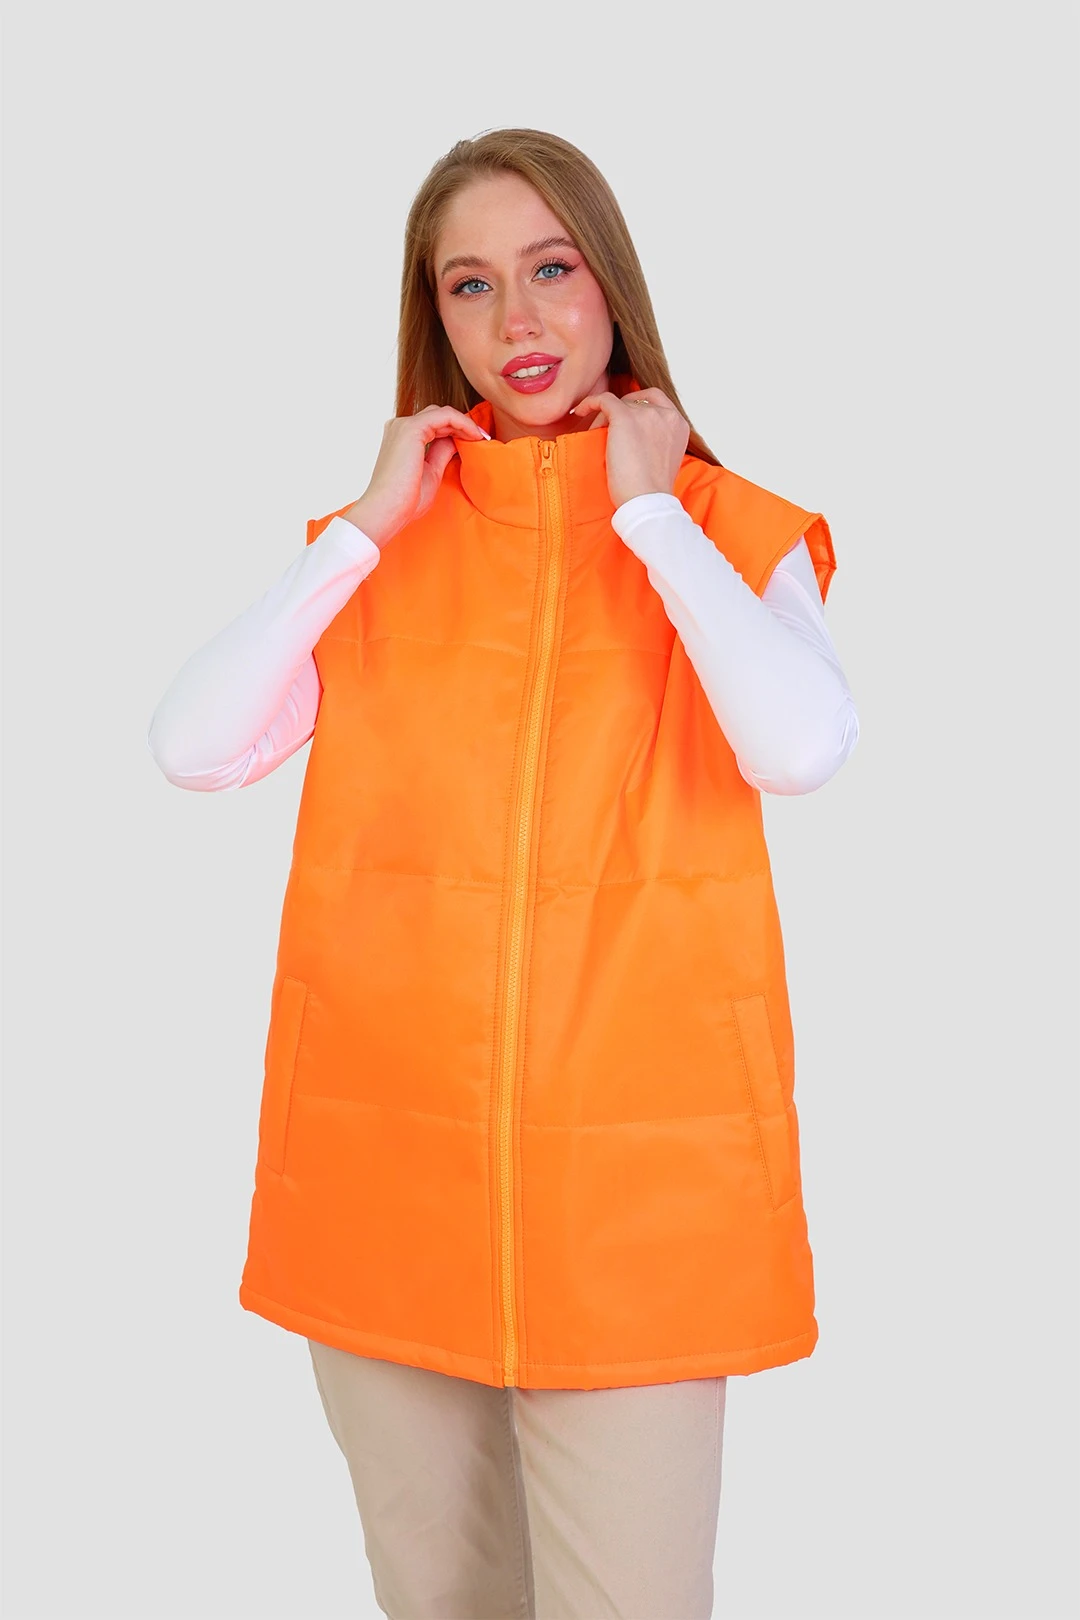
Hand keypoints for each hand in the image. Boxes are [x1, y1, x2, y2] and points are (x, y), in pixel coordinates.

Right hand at [344, 405, 488, 548]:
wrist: (386, 510)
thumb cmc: (405, 500)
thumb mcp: (431, 472)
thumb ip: (441, 453)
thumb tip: (455, 442)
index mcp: (402, 439)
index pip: (434, 425)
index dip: (457, 431)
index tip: (477, 443)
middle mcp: (400, 427)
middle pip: (438, 416)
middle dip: (462, 425)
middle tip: (482, 439)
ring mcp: (404, 425)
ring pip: (442, 413)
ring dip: (464, 423)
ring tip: (481, 437)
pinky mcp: (412, 428)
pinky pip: (444, 415)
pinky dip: (462, 422)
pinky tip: (474, 435)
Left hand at [569, 387, 689, 507]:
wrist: (647, 501)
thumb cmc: (651, 491)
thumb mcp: (663, 459)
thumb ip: (657, 441)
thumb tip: (635, 438)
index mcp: (678, 424)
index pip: (657, 401)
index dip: (638, 405)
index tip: (625, 418)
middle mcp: (666, 414)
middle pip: (636, 403)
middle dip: (620, 413)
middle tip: (606, 431)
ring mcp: (646, 414)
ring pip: (619, 404)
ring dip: (605, 417)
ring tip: (595, 435)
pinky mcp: (624, 417)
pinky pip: (604, 400)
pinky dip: (590, 402)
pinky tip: (580, 411)